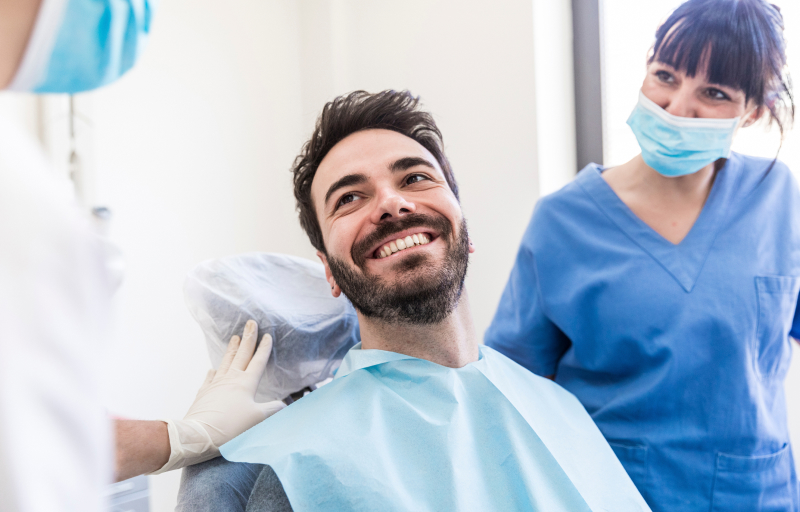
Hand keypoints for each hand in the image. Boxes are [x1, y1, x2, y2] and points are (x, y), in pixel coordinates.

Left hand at [150, 320, 284, 473]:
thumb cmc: (232, 426)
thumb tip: (284, 404)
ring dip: (232, 349)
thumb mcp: (258, 418)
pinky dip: (214, 371)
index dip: (263, 348)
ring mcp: (216, 384)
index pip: (258, 361)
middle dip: (248, 338)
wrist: (201, 434)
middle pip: (242, 354)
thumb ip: (272, 409)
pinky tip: (213, 369)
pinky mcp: (204, 393)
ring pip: (226, 361)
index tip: (267, 336)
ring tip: (235, 337)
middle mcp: (231, 379)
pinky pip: (210, 378)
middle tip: (250, 323)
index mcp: (246, 383)